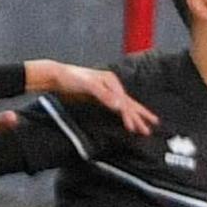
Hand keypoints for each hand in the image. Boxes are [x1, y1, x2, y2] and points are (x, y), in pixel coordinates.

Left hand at [39, 62, 157, 135]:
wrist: (57, 76)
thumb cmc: (71, 78)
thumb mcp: (88, 85)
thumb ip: (104, 95)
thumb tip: (119, 106)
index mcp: (111, 81)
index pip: (124, 103)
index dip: (129, 116)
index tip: (134, 128)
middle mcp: (112, 86)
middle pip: (129, 104)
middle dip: (139, 117)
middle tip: (149, 130)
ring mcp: (106, 92)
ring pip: (124, 106)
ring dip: (134, 117)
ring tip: (144, 126)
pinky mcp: (100, 98)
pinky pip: (115, 108)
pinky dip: (123, 115)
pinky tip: (127, 120)